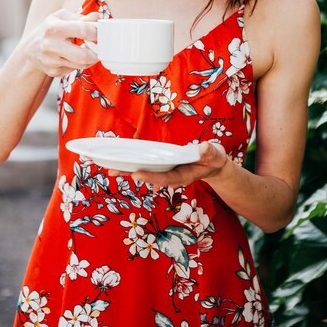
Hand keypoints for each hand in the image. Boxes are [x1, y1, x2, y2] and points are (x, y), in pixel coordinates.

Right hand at [23, 9, 98, 77]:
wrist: (30, 49)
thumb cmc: (49, 29)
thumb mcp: (61, 18)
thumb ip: (81, 18)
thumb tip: (97, 17)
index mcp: (54, 27)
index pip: (83, 30)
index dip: (96, 32)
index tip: (100, 33)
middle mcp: (50, 45)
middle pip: (83, 55)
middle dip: (96, 53)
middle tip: (99, 48)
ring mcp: (51, 61)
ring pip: (81, 65)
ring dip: (90, 58)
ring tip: (89, 50)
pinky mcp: (53, 72)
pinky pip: (74, 70)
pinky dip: (78, 64)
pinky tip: (74, 57)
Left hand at [109, 141, 227, 188]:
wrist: (213, 165)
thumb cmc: (214, 158)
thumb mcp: (215, 154)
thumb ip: (210, 152)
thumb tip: (203, 148)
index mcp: (184, 175)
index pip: (166, 178)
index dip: (151, 177)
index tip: (136, 174)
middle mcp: (172, 176)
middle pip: (150, 177)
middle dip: (131, 175)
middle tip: (111, 172)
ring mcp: (167, 172)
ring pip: (146, 172)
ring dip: (129, 171)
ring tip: (110, 170)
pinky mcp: (164, 167)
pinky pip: (148, 167)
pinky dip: (136, 165)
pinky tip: (122, 167)